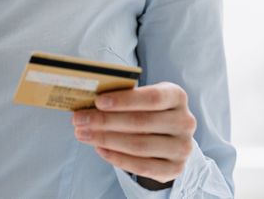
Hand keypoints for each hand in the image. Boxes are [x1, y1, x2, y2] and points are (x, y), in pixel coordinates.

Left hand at [71, 82, 196, 184]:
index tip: (97, 101)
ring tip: (83, 134)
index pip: (151, 98)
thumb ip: (122, 97)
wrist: (169, 137)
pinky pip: (142, 166)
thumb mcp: (141, 98)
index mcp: (177, 96)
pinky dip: (117, 158)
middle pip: (141, 122)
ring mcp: (182, 147)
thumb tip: (89, 101)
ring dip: (106, 140)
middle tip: (79, 120)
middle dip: (105, 121)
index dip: (123, 100)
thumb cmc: (148, 110)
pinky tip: (99, 149)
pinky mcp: (175, 168)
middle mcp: (185, 121)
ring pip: (139, 145)